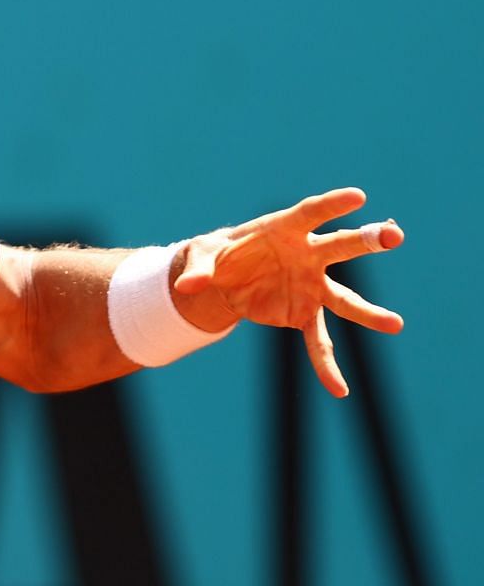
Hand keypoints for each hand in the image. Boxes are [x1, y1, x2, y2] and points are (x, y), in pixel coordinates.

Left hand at [174, 187, 403, 397]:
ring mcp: (310, 286)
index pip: (311, 212)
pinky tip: (339, 389)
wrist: (223, 280)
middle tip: (395, 235)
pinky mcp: (302, 313)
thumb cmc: (218, 255)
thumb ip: (198, 268)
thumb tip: (189, 286)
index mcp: (284, 229)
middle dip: (366, 240)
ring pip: (342, 299)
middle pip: (339, 247)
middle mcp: (307, 256)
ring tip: (395, 325)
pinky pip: (317, 341)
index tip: (357, 197)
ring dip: (367, 313)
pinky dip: (325, 365)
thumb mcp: (201, 255)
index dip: (332, 204)